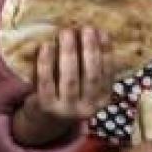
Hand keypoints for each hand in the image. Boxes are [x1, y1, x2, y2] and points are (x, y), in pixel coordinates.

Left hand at [13, 26, 111, 146]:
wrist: (43, 122)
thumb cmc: (67, 95)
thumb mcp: (85, 87)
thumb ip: (91, 67)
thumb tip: (97, 32)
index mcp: (103, 100)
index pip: (108, 74)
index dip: (106, 52)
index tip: (103, 32)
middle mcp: (88, 108)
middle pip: (91, 76)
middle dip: (90, 50)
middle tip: (86, 28)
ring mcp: (66, 110)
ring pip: (70, 79)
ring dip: (69, 53)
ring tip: (66, 32)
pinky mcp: (45, 107)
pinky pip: (45, 82)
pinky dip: (45, 63)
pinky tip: (45, 46)